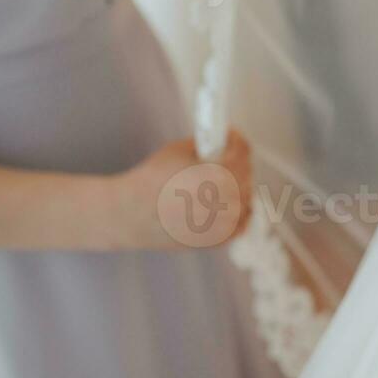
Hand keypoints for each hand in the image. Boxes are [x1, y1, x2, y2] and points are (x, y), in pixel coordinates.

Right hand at [115, 130, 253, 249]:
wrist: (131, 214)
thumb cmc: (150, 181)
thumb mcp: (178, 150)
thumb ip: (204, 145)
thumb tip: (219, 142)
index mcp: (222, 174)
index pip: (243, 151)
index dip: (237, 140)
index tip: (231, 138)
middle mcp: (229, 200)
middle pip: (246, 175)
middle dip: (236, 164)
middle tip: (223, 158)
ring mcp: (226, 223)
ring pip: (246, 200)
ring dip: (238, 188)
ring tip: (220, 182)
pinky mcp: (218, 240)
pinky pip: (240, 224)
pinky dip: (237, 213)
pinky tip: (225, 205)